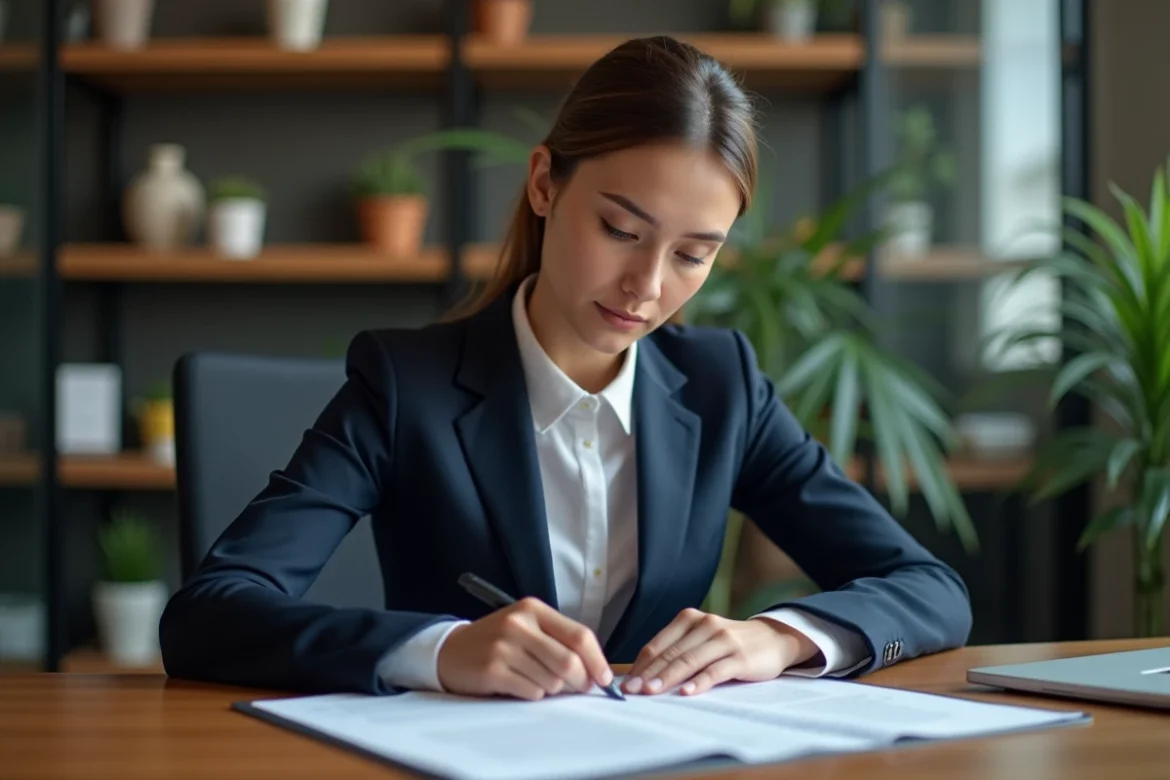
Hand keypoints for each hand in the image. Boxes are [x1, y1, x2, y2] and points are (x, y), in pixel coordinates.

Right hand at [436, 597, 614, 700]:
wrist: (450, 651)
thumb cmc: (498, 642)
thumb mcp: (527, 628)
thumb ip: (559, 642)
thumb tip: (596, 672)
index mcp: (533, 609)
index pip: (580, 636)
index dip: (598, 660)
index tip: (605, 678)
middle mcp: (519, 624)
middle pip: (569, 662)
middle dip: (580, 682)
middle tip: (578, 689)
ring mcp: (504, 647)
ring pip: (553, 681)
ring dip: (552, 689)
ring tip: (536, 680)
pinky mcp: (493, 670)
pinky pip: (532, 692)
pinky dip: (533, 694)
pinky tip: (519, 685)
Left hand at [624, 608, 819, 696]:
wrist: (772, 639)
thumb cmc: (728, 644)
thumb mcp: (701, 639)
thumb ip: (677, 651)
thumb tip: (643, 675)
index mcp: (689, 619)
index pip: (658, 644)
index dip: (640, 665)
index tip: (625, 683)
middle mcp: (705, 625)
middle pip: (671, 653)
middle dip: (648, 674)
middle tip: (631, 691)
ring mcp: (723, 640)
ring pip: (690, 660)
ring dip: (668, 677)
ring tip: (651, 692)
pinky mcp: (740, 657)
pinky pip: (715, 670)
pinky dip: (699, 682)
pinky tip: (686, 692)